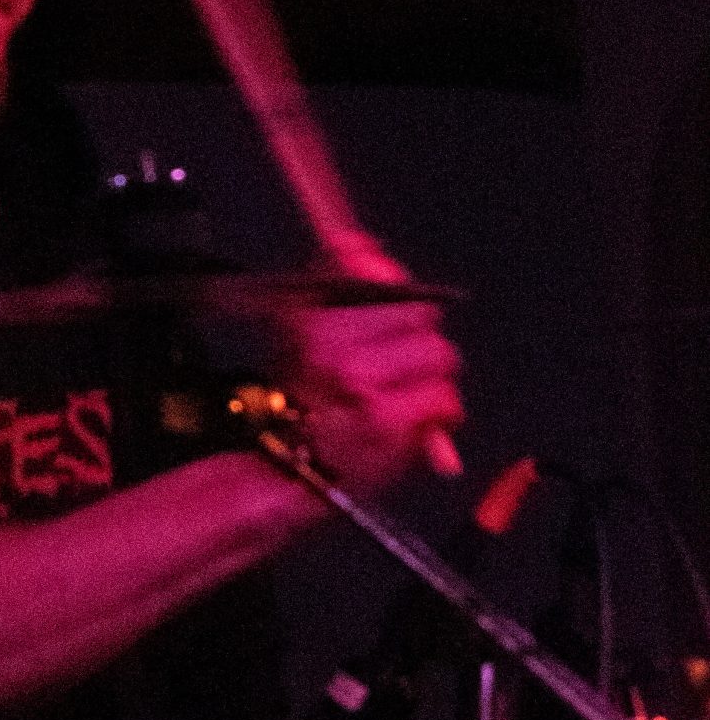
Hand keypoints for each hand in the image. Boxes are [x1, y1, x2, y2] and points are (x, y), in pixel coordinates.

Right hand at [271, 276, 463, 499]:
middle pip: (420, 314)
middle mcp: (337, 344)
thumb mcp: (292, 331)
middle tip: (395, 365)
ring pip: (439, 356)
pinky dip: (437, 415)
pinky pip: (443, 398)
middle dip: (415, 338)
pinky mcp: (391, 420)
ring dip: (429, 378)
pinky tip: (415, 425)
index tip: (386, 300)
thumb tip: (358, 242)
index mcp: (311, 318)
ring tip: (403, 397)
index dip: (392, 288)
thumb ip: (328, 281)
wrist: (275, 477)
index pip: (381, 278)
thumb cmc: (287, 405)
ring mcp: (366, 383)